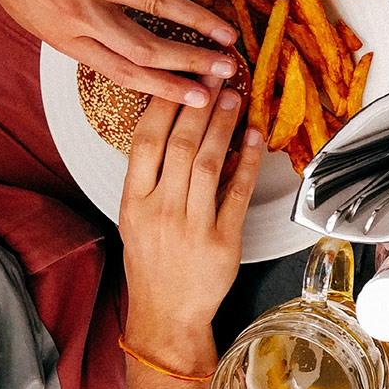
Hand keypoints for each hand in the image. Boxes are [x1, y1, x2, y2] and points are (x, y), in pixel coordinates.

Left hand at [0, 0, 237, 106]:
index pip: (126, 72)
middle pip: (146, 47)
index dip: (167, 88)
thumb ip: (80, 31)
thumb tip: (118, 44)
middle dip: (192, 62)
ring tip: (228, 30)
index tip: (200, 99)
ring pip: (152, 3)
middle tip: (228, 69)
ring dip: (196, 18)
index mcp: (69, 39)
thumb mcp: (39, 18)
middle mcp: (80, 14)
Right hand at [120, 84, 263, 372]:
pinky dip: (249, 161)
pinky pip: (238, 192)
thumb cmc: (152, 262)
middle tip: (215, 74)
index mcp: (133, 202)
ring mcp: (193, 225)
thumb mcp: (135, 218)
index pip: (145, 141)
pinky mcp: (223, 240)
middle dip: (200, 104)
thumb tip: (175, 128)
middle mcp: (161, 210)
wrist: (167, 313)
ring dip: (224, 125)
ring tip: (234, 96)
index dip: (164, 105)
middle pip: (181, 145)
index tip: (179, 77)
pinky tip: (255, 137)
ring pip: (210, 162)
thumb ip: (150, 177)